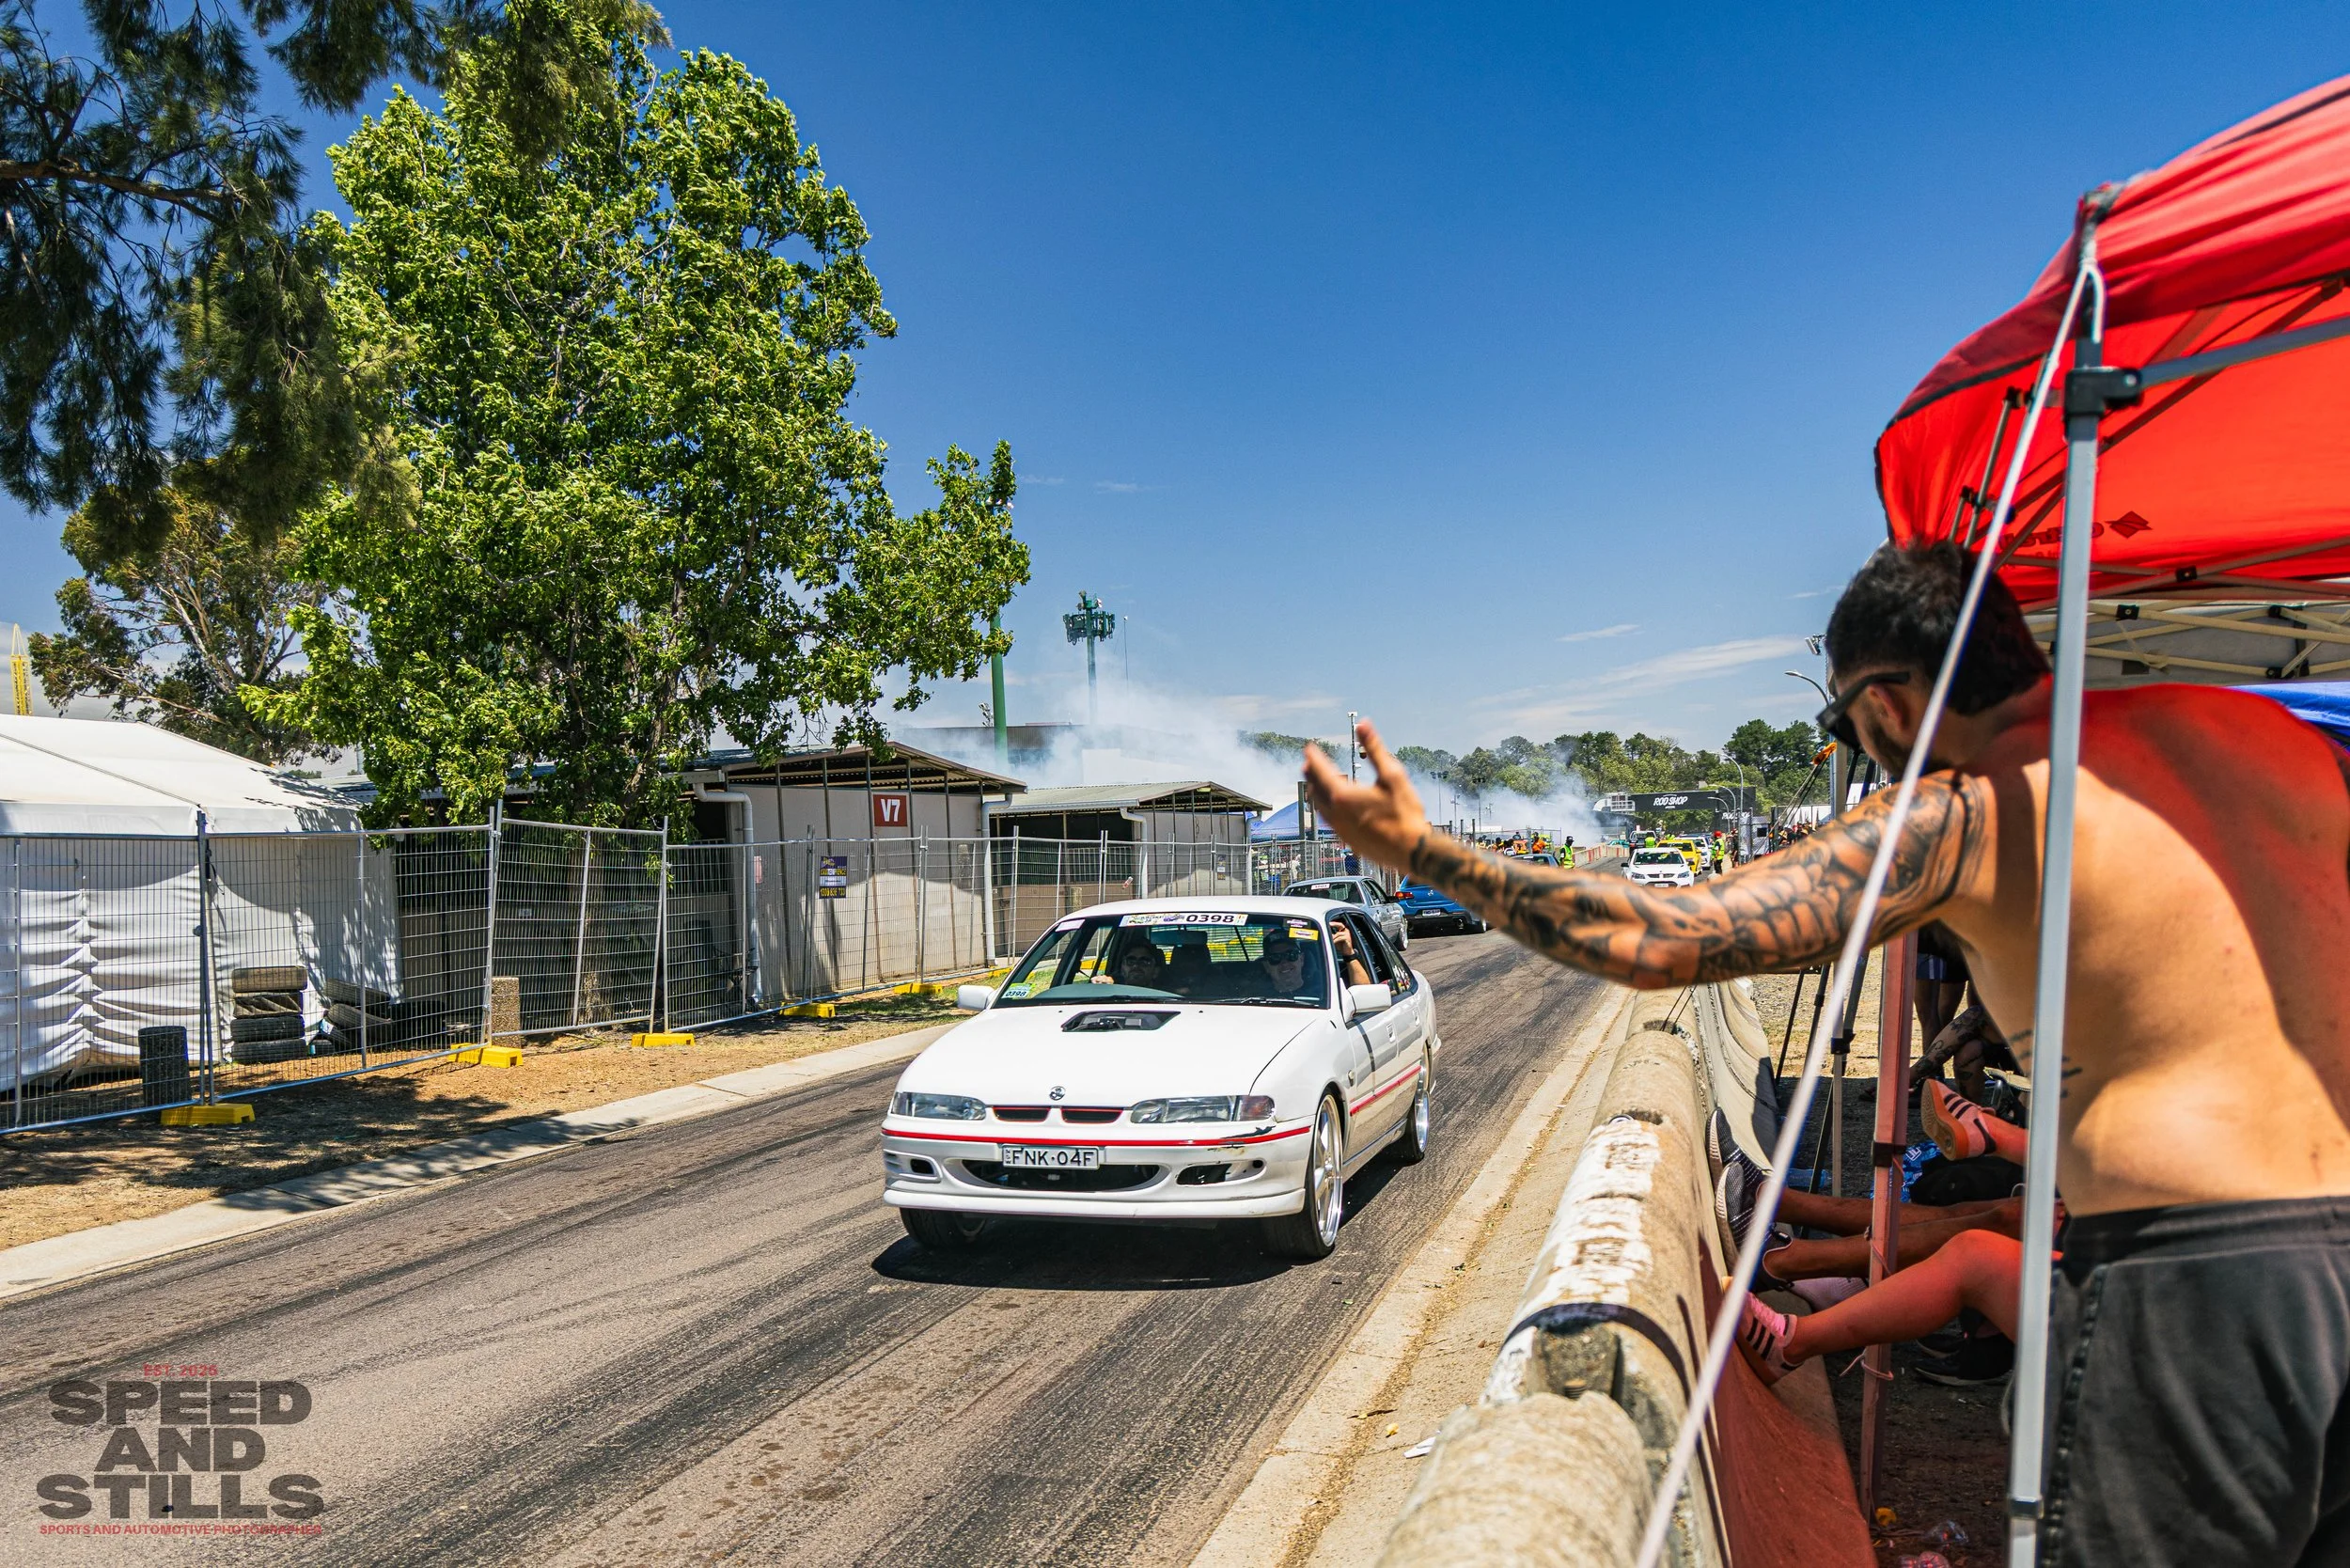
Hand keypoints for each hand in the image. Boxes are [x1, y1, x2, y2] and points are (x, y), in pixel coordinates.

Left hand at [1302, 719, 1431, 871]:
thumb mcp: (1392, 776)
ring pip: (1318, 806)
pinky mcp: (1347, 839)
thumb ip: (1375, 749)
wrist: (1413, 851)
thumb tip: (1364, 725)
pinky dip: (1323, 807)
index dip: (1314, 757)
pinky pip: (1327, 820)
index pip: (1321, 770)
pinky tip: (1331, 806)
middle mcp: (1336, 813)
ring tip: (1316, 782)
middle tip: (1309, 762)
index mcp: (1344, 795)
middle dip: (1310, 773)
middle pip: (1314, 789)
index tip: (1309, 748)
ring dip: (1315, 790)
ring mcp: (1340, 829)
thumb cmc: (1405, 814)